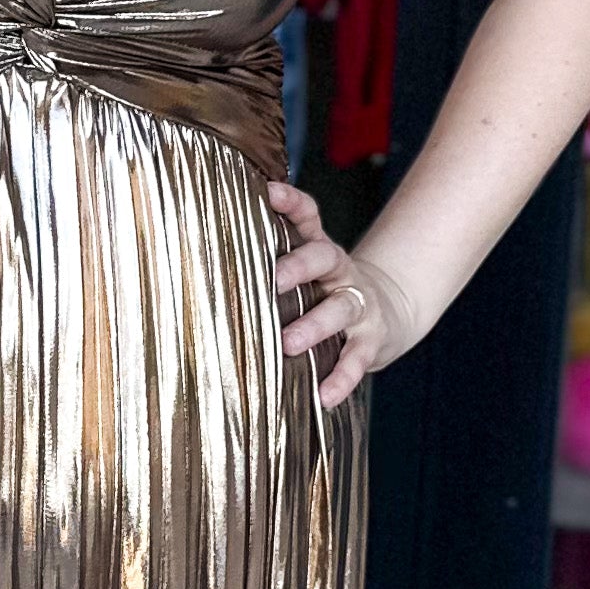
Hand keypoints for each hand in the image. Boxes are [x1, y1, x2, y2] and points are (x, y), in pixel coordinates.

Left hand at [267, 181, 413, 407]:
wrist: (386, 315)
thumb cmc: (323, 294)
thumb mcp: (304, 273)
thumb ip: (270, 266)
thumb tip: (204, 265)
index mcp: (319, 250)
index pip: (308, 216)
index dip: (291, 202)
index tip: (268, 192)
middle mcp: (341, 271)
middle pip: (323, 258)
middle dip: (299, 267)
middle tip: (273, 280)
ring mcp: (359, 304)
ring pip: (340, 309)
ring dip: (315, 326)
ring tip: (289, 344)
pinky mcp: (372, 339)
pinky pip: (357, 359)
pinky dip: (342, 378)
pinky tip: (323, 396)